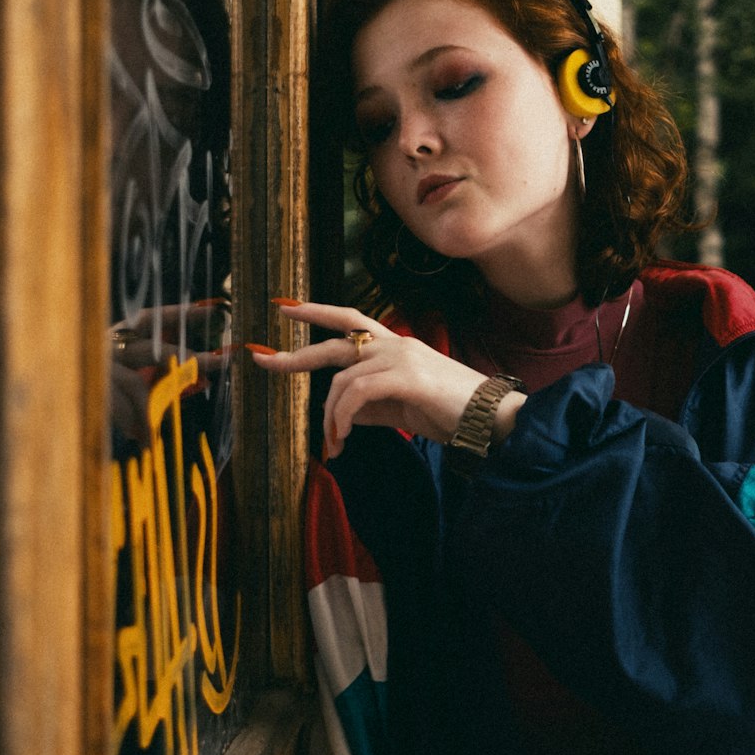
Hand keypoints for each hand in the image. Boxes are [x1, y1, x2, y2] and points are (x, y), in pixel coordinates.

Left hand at [252, 302, 524, 458]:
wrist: (492, 420)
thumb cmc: (452, 414)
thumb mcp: (403, 407)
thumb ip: (372, 404)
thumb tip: (342, 412)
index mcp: (396, 347)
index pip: (350, 323)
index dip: (316, 313)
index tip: (285, 310)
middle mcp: (397, 344)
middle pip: (338, 336)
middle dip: (297, 350)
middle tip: (262, 359)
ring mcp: (402, 356)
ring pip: (343, 379)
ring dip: (330, 416)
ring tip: (334, 444)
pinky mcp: (407, 376)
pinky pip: (357, 393)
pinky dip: (342, 418)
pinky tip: (344, 437)